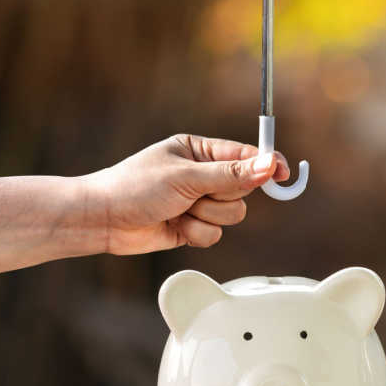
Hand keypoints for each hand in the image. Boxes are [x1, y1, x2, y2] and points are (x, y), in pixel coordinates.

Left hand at [82, 134, 289, 254]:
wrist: (102, 220)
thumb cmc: (134, 187)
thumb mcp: (186, 177)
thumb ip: (231, 174)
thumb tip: (268, 166)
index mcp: (200, 151)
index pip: (245, 155)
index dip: (266, 164)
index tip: (283, 174)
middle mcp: (202, 175)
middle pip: (243, 191)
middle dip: (220, 198)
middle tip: (194, 196)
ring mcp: (198, 202)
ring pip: (232, 216)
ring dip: (206, 217)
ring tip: (178, 211)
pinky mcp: (193, 227)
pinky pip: (215, 234)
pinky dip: (196, 234)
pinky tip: (174, 226)